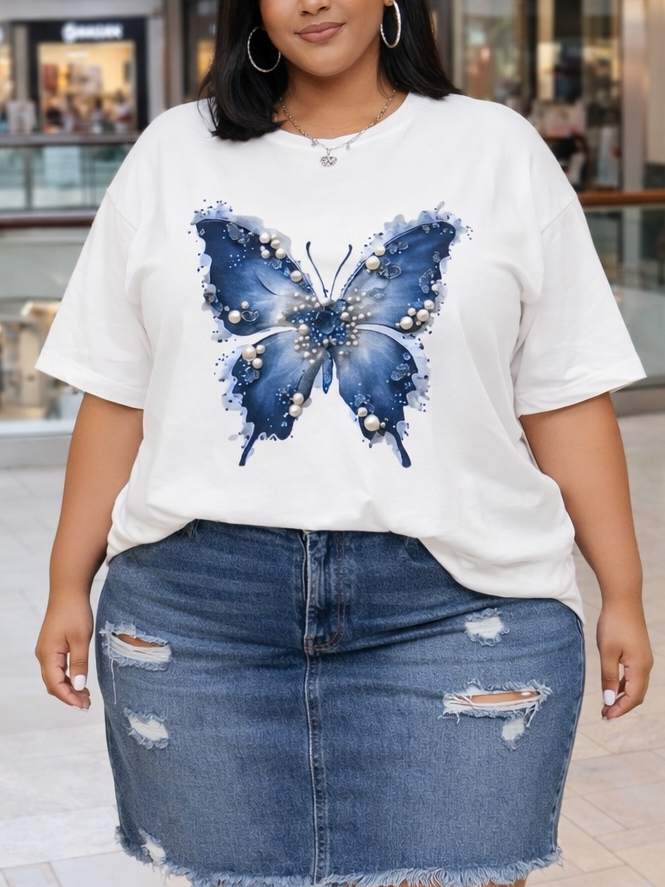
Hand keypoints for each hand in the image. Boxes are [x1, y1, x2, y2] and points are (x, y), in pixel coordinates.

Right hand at [35, 595, 93, 709]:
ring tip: (86, 697)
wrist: (68, 591)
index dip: (69, 698)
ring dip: (69, 688)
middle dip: (69, 696)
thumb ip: (79, 664)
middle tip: (87, 705)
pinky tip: (80, 681)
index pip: (55, 685)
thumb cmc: (75, 612)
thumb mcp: (81, 639)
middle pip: (53, 684)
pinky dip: (68, 678)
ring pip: (55, 677)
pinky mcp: (52, 647)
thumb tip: (79, 686)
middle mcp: (43, 655)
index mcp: (48, 655)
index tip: (83, 707)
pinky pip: (58, 668)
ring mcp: (46, 651)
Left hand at [596, 600, 652, 719]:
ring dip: (622, 696)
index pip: (632, 698)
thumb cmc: (614, 624)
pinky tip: (612, 686)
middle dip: (622, 706)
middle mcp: (646, 665)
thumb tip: (609, 699)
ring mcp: (644, 658)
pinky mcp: (639, 652)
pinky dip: (624, 684)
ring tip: (607, 703)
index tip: (605, 716)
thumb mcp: (607, 652)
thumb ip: (608, 677)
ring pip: (636, 685)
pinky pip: (634, 675)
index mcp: (640, 668)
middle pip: (637, 695)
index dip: (619, 709)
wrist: (623, 600)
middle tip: (605, 714)